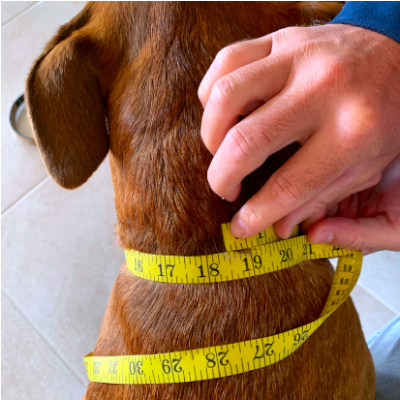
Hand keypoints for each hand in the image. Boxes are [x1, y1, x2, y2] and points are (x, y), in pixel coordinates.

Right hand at [198, 24, 399, 251]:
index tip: (241, 228)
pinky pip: (225, 63)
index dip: (257, 214)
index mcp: (353, 132)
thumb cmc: (383, 114)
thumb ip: (319, 198)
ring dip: (211, 135)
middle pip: (246, 141)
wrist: (396, 52)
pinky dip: (211, 95)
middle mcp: (323, 90)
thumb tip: (278, 228)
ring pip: (225, 96)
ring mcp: (298, 57)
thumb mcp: (367, 165)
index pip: (290, 186)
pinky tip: (224, 114)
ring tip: (221, 150)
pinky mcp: (280, 39)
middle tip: (225, 189)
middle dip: (221, 177)